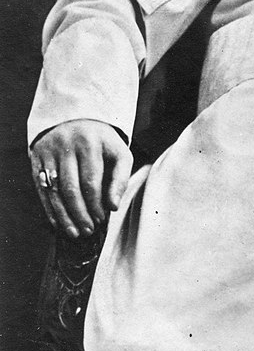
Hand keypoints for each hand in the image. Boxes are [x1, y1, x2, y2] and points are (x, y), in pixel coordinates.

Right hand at [29, 119, 132, 238]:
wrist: (76, 118)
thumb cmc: (102, 142)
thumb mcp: (119, 152)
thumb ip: (121, 178)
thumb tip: (114, 206)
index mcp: (90, 143)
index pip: (91, 181)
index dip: (95, 204)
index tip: (101, 219)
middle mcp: (67, 146)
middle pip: (70, 188)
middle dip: (80, 214)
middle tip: (88, 230)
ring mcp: (49, 152)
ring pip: (54, 191)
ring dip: (64, 216)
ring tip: (75, 232)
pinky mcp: (37, 159)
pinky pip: (41, 189)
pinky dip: (50, 209)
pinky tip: (58, 223)